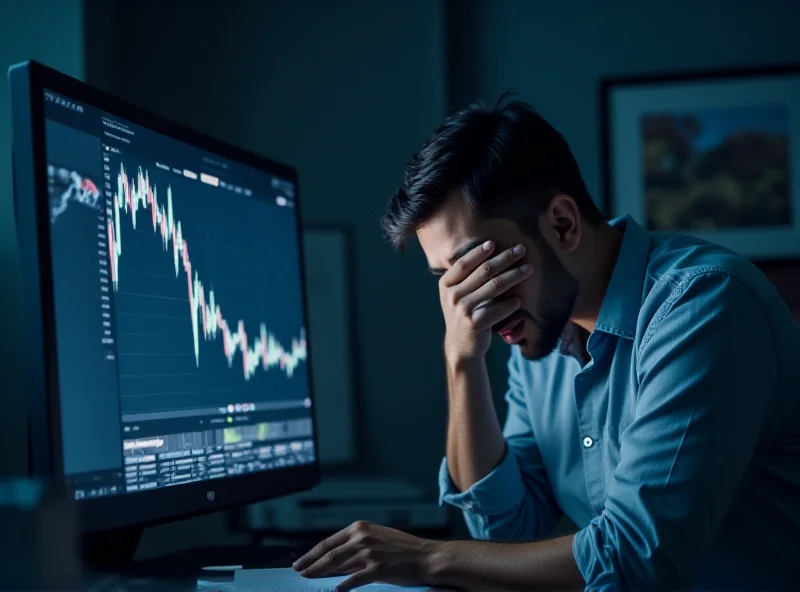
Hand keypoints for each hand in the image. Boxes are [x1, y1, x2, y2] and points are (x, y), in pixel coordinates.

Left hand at [292, 521, 438, 590]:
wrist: (427, 557)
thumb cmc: (403, 549)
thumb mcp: (378, 540)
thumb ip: (356, 548)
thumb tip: (335, 561)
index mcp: (361, 528)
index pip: (330, 542)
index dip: (313, 553)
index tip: (301, 562)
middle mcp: (362, 537)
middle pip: (329, 553)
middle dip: (310, 563)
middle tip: (297, 572)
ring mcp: (369, 553)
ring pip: (337, 565)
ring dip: (320, 574)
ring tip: (308, 579)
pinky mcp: (378, 569)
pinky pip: (354, 579)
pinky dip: (343, 586)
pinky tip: (335, 591)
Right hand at [440, 241, 531, 361]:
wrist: (460, 345)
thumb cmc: (464, 314)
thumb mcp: (457, 294)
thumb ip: (466, 277)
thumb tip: (490, 251)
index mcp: (446, 284)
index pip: (464, 263)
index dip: (479, 252)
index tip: (494, 243)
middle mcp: (452, 296)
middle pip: (483, 271)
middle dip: (505, 258)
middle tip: (521, 249)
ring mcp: (462, 310)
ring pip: (494, 287)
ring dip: (514, 275)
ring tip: (529, 269)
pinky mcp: (474, 324)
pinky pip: (497, 309)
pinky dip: (510, 304)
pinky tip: (519, 300)